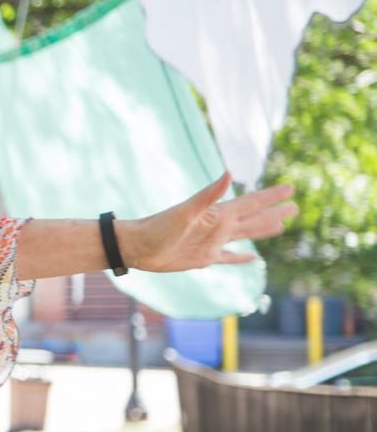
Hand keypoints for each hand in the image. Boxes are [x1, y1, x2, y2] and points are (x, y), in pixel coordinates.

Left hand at [121, 172, 296, 273]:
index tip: (290, 188)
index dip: (271, 196)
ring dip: (263, 230)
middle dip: (273, 212)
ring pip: (245, 235)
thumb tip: (229, 172)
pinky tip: (253, 258)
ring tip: (281, 225)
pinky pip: (229, 257)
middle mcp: (218, 227)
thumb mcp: (186, 210)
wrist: (137, 247)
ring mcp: (212, 242)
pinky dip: (242, 258)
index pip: (251, 203)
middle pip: (253, 218)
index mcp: (218, 214)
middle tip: (294, 206)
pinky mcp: (204, 258)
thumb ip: (209, 194)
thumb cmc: (159, 227)